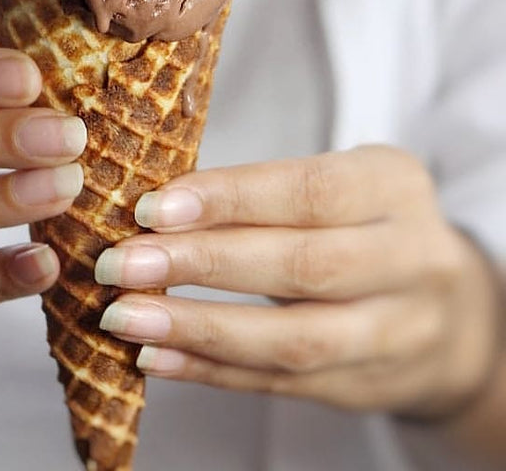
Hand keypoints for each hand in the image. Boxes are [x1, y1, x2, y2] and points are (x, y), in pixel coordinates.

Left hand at [95, 146, 502, 416]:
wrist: (449, 308)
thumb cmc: (364, 224)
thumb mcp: (339, 185)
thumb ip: (263, 193)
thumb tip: (154, 210)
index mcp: (395, 186)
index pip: (309, 191)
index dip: (229, 199)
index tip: (153, 208)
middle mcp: (411, 259)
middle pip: (302, 265)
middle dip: (201, 264)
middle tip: (121, 262)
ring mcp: (397, 333)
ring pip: (293, 338)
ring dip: (197, 329)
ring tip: (124, 317)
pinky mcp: (367, 385)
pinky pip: (284, 384)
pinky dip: (212, 371)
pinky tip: (155, 356)